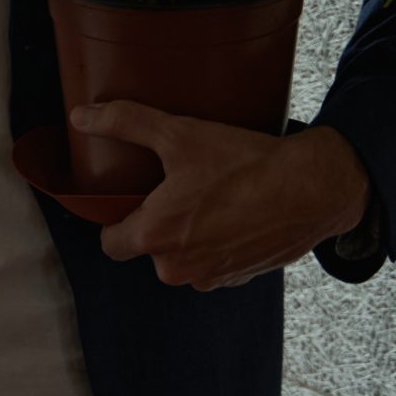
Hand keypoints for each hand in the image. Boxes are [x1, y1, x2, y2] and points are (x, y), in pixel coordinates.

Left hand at [74, 102, 370, 291]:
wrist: (314, 188)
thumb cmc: (245, 163)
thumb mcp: (179, 134)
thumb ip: (125, 123)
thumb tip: (80, 116)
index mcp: (157, 237)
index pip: (111, 245)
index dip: (116, 220)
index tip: (130, 199)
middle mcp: (180, 268)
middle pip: (149, 249)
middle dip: (158, 225)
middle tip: (178, 190)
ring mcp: (213, 278)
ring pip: (183, 259)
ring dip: (190, 237)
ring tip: (209, 201)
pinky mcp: (242, 279)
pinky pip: (214, 264)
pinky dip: (219, 245)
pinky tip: (233, 216)